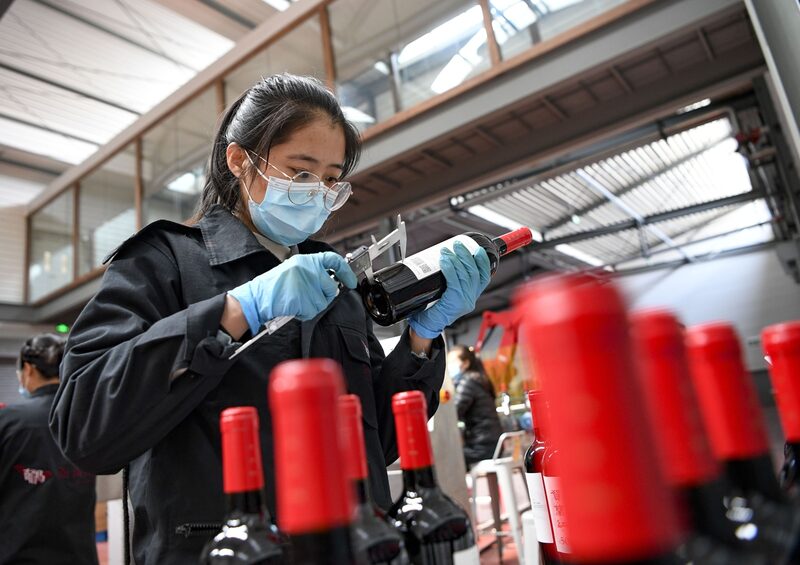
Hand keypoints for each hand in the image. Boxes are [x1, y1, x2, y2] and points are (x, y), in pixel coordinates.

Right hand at [228, 252, 356, 333]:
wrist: (258, 297)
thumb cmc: (274, 286)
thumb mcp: (293, 269)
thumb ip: (312, 272)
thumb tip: (331, 281)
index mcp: (307, 261)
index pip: (333, 260)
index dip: (346, 271)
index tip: (351, 281)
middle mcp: (309, 270)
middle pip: (331, 287)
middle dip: (323, 295)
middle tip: (307, 296)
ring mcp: (307, 285)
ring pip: (323, 301)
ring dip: (312, 305)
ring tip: (297, 301)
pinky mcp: (304, 299)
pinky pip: (313, 311)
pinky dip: (305, 313)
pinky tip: (294, 307)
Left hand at [408, 242, 490, 338]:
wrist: (425, 325)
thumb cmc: (433, 309)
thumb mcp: (447, 293)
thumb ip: (452, 280)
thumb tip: (447, 258)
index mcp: (471, 295)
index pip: (484, 276)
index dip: (483, 261)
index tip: (478, 249)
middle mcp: (470, 298)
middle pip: (474, 272)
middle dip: (466, 255)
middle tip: (456, 245)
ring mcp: (464, 301)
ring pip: (465, 275)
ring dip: (456, 259)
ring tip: (447, 251)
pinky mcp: (454, 302)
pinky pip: (454, 281)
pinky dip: (450, 269)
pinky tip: (445, 261)